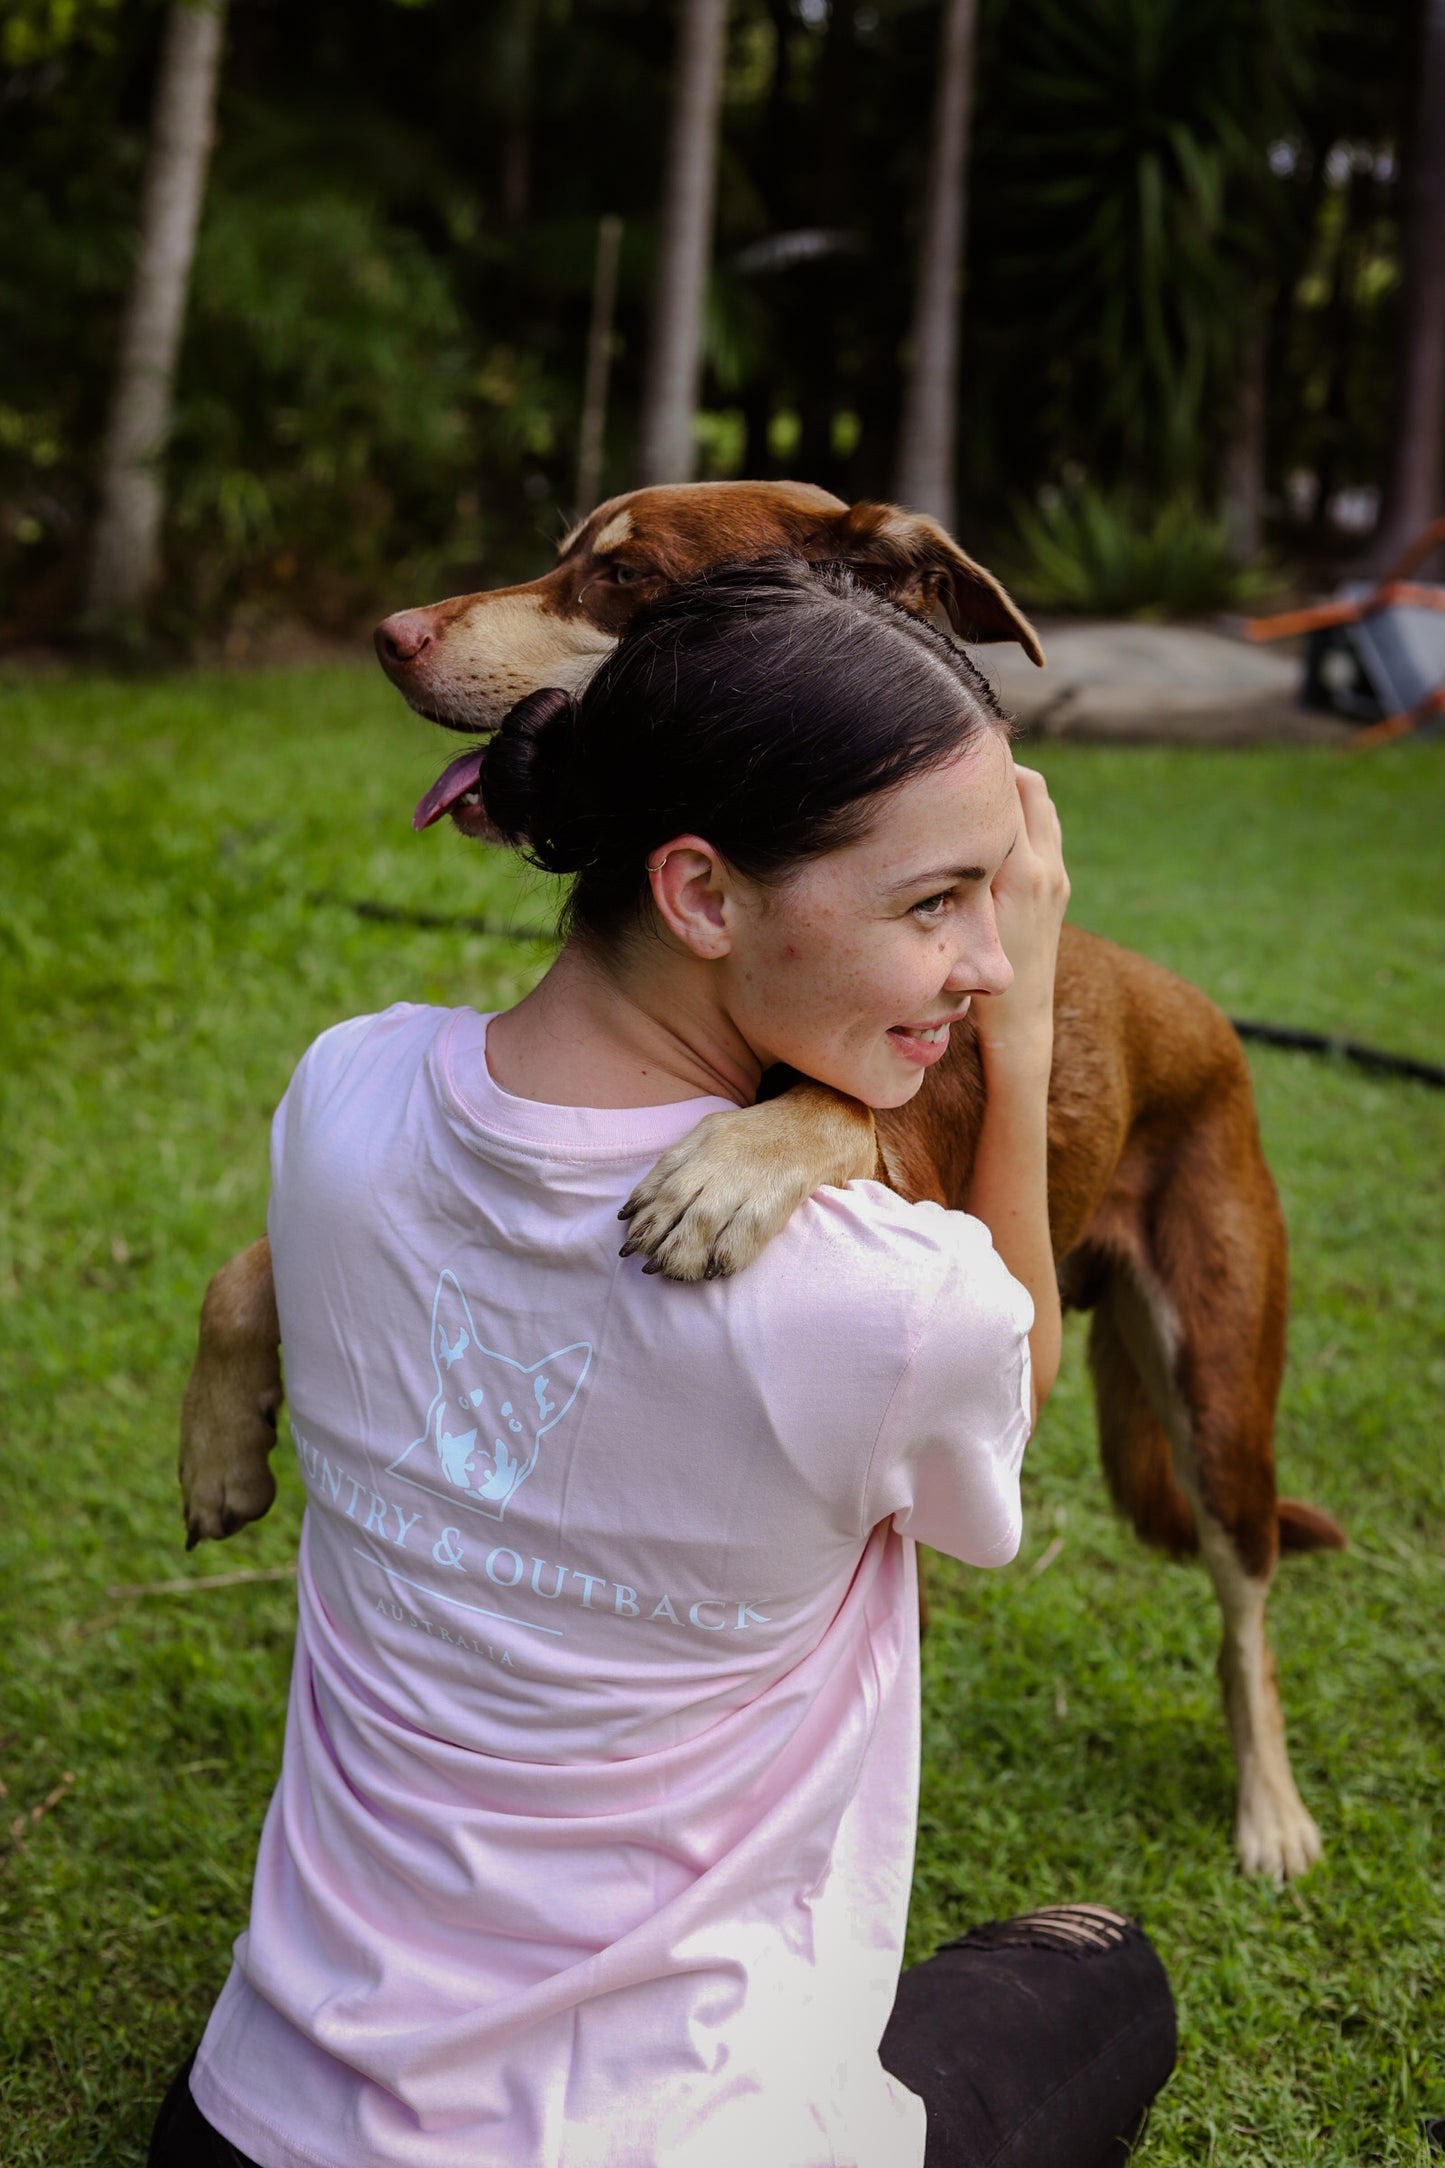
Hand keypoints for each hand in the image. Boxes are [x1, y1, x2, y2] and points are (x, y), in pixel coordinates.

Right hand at [970, 764, 1068, 1069]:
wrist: (1023, 1021)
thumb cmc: (976, 983)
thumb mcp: (955, 925)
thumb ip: (947, 878)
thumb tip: (915, 831)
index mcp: (1020, 872)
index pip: (1007, 792)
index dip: (979, 766)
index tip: (947, 754)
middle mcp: (1046, 867)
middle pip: (1030, 785)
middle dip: (998, 769)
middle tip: (959, 767)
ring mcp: (1058, 876)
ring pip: (1043, 805)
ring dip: (1013, 792)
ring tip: (974, 795)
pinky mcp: (1060, 887)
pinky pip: (1046, 830)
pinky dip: (1022, 817)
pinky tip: (989, 831)